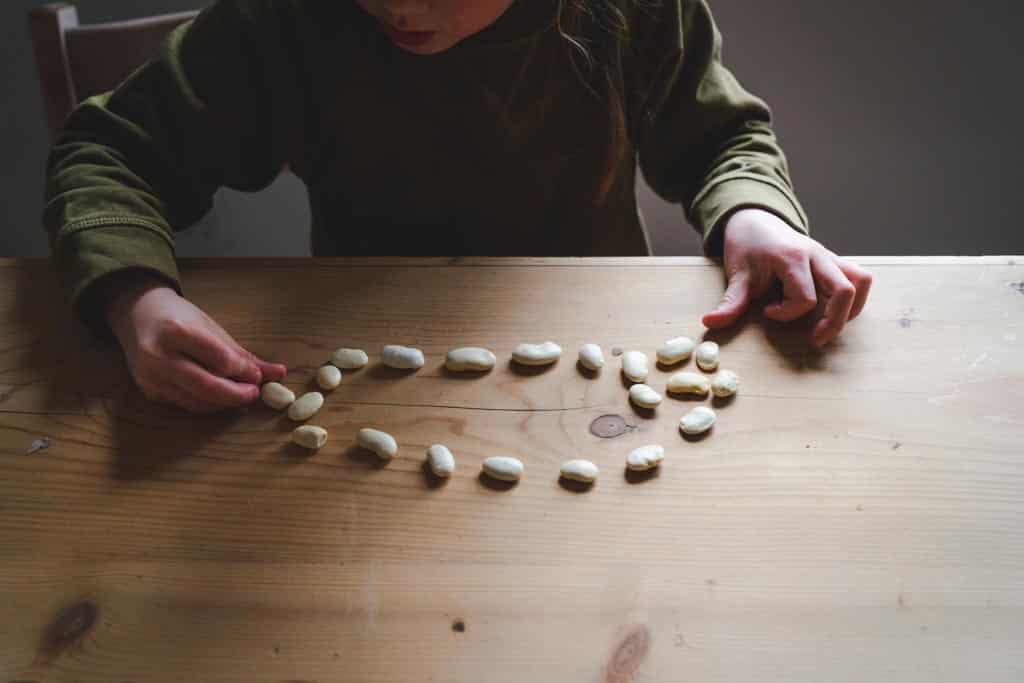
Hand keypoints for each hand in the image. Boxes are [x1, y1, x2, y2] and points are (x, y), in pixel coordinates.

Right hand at [106, 275, 286, 412]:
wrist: (136, 315)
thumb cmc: (179, 317)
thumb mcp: (211, 327)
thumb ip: (242, 354)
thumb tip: (278, 373)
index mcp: (176, 331)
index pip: (219, 359)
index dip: (243, 371)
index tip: (257, 375)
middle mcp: (159, 356)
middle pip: (206, 386)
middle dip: (236, 395)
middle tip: (254, 394)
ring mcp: (151, 377)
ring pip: (196, 401)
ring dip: (224, 403)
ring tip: (240, 395)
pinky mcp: (148, 391)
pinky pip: (184, 403)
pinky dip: (207, 403)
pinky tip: (220, 397)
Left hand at [702, 209, 872, 346]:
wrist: (755, 218)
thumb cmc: (747, 245)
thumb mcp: (736, 274)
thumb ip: (730, 302)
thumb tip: (710, 323)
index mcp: (792, 258)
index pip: (805, 298)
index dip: (786, 313)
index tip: (767, 312)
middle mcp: (817, 255)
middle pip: (844, 290)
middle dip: (833, 322)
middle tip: (815, 339)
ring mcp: (828, 256)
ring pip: (860, 280)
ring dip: (851, 309)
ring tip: (830, 325)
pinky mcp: (833, 260)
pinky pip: (858, 276)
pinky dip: (853, 297)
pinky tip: (834, 310)